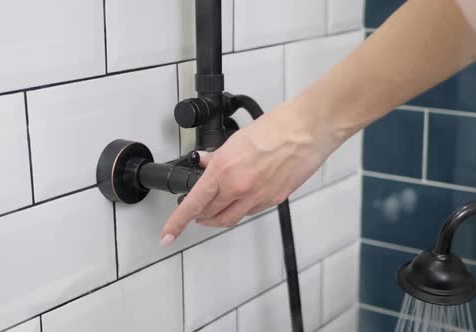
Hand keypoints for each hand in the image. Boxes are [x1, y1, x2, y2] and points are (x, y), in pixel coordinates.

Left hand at [159, 100, 340, 245]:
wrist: (307, 131)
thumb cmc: (278, 128)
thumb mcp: (237, 139)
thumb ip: (218, 156)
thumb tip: (205, 162)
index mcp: (225, 170)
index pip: (194, 203)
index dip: (177, 223)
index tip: (167, 234)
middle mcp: (239, 187)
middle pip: (210, 215)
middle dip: (199, 216)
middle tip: (194, 213)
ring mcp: (258, 197)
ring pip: (230, 218)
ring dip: (218, 217)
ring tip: (214, 211)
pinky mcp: (274, 200)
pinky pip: (250, 212)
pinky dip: (240, 209)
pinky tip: (240, 200)